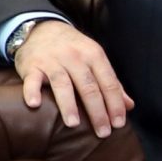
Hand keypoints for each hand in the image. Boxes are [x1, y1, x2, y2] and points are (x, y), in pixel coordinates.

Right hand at [15, 21, 131, 134]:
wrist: (42, 28)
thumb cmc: (74, 50)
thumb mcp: (95, 60)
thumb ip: (111, 83)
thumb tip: (129, 106)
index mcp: (94, 56)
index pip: (108, 83)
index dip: (115, 104)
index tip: (118, 124)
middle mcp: (75, 57)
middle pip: (88, 87)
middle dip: (97, 111)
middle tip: (102, 132)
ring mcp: (52, 60)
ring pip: (62, 84)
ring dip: (68, 104)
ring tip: (74, 124)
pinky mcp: (31, 65)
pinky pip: (32, 79)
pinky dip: (32, 91)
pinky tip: (34, 105)